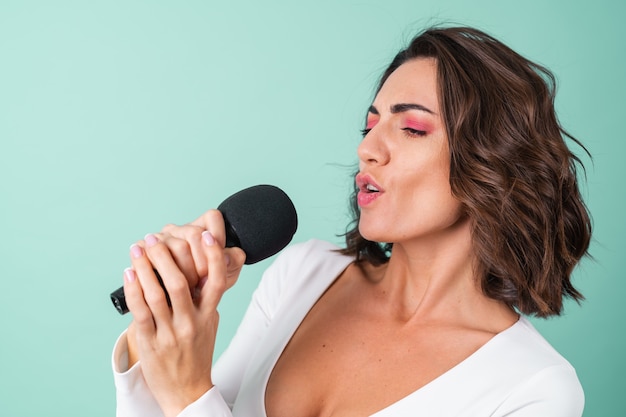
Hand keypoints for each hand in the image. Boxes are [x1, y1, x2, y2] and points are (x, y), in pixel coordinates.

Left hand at [123, 210, 244, 416]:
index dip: (213, 256)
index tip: (206, 235)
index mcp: (209, 315)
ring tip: (137, 250)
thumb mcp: (210, 325)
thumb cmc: (197, 355)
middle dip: (165, 256)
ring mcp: (170, 333)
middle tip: (154, 238)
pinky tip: (129, 274)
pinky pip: (140, 311)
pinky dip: (133, 289)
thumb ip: (206, 300)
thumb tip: (200, 271)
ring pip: (156, 294)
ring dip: (144, 267)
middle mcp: (191, 323)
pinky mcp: (151, 343)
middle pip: (180, 282)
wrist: (187, 391)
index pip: (216, 281)